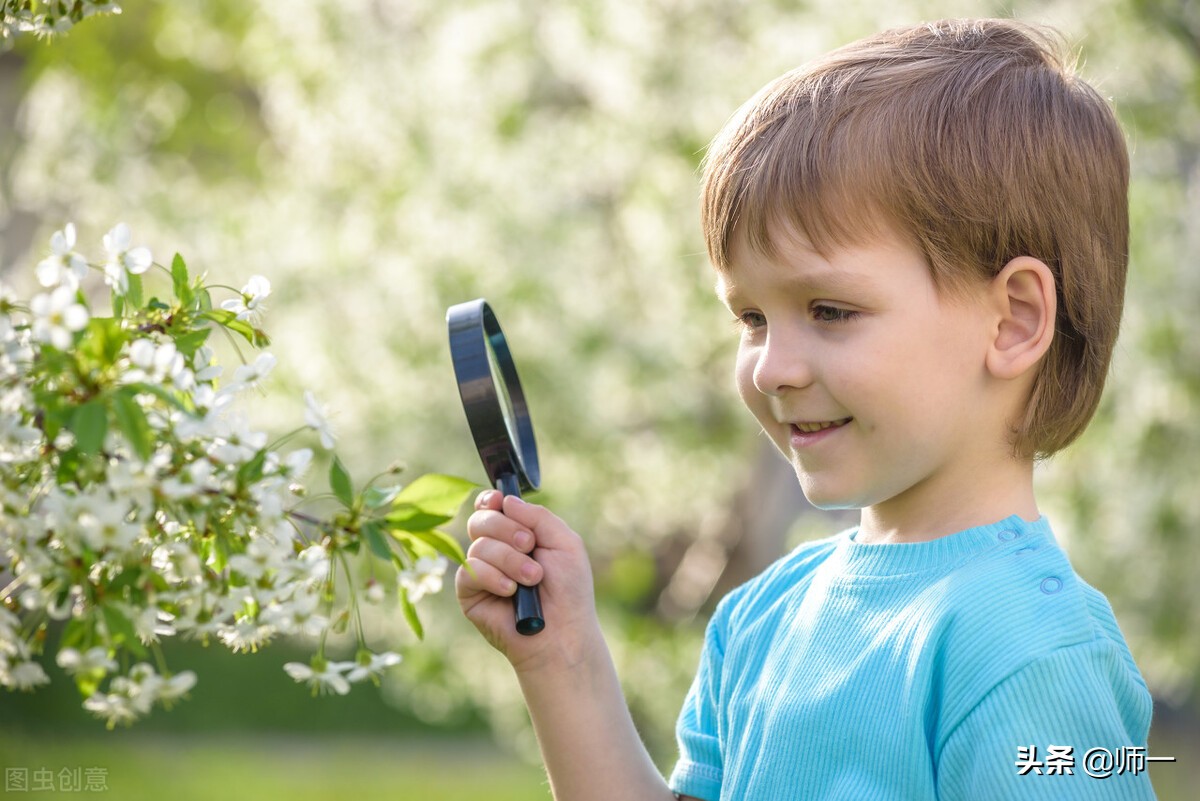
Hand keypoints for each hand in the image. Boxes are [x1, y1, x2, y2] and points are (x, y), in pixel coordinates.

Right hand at [456, 491, 600, 673]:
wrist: (561, 631)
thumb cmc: (568, 591)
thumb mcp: (565, 543)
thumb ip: (538, 516)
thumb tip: (505, 500)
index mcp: (517, 534)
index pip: (491, 507)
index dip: (490, 501)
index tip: (497, 501)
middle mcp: (495, 550)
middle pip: (481, 520)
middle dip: (507, 529)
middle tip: (530, 546)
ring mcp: (481, 571)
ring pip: (479, 545)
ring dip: (510, 560)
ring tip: (532, 579)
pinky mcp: (469, 594)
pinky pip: (469, 570)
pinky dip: (492, 576)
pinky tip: (510, 591)